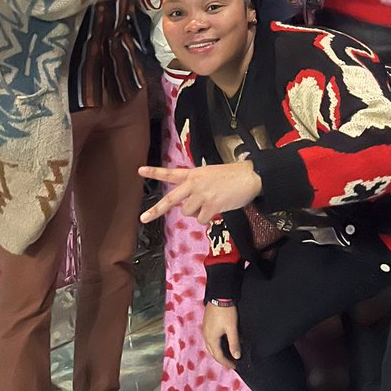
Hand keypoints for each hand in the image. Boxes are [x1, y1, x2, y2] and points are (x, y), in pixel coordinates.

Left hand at [139, 161, 261, 223]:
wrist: (250, 176)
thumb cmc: (234, 175)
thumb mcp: (211, 174)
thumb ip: (197, 186)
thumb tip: (191, 204)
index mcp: (194, 174)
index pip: (171, 173)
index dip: (154, 172)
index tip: (140, 171)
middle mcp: (194, 184)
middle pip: (171, 199)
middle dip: (156, 210)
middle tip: (143, 218)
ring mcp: (201, 195)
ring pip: (188, 212)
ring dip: (197, 212)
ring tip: (211, 203)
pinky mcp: (211, 206)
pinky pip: (202, 219)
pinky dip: (209, 217)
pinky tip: (218, 207)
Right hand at [203, 302, 240, 368]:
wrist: (219, 295)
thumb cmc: (226, 311)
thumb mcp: (232, 328)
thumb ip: (234, 343)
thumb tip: (236, 356)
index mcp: (211, 339)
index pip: (218, 356)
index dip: (227, 362)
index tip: (234, 366)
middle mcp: (206, 336)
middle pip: (212, 352)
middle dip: (221, 359)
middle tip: (230, 362)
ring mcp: (205, 329)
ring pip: (210, 346)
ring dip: (217, 352)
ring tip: (226, 354)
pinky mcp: (206, 323)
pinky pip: (209, 339)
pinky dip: (215, 344)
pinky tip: (221, 342)